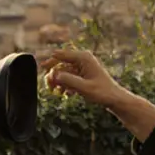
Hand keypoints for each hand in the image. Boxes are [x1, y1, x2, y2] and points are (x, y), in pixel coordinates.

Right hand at [40, 48, 154, 142]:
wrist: (114, 99)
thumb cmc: (102, 92)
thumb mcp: (84, 87)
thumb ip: (68, 80)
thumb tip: (54, 75)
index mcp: (83, 58)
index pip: (61, 55)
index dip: (50, 61)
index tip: (40, 67)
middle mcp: (82, 59)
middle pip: (60, 62)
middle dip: (53, 73)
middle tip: (47, 84)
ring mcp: (82, 66)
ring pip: (63, 70)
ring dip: (58, 80)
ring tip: (56, 91)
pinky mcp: (82, 74)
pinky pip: (68, 76)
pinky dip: (65, 84)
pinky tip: (67, 93)